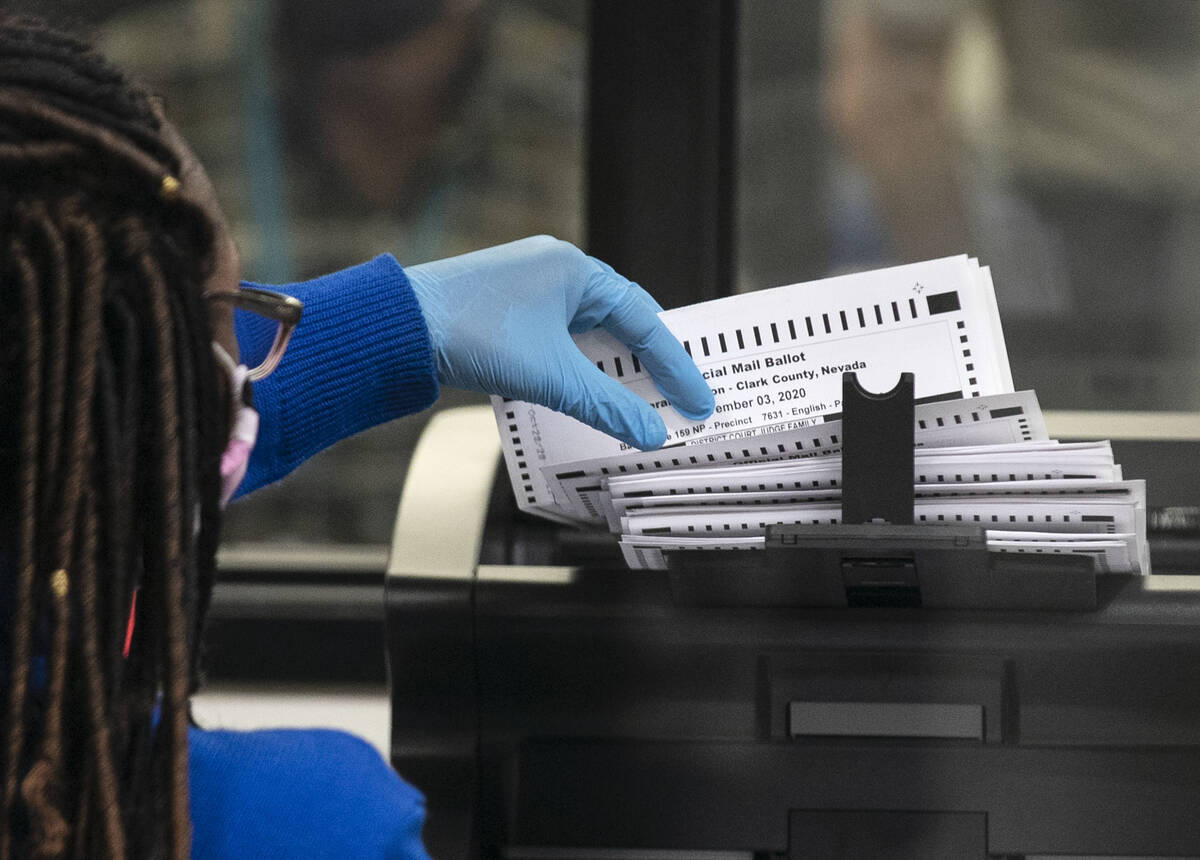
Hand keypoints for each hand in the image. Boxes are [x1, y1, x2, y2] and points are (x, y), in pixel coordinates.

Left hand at [407, 236, 713, 448]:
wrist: (397, 328)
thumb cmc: (469, 332)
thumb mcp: (551, 377)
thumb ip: (606, 406)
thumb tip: (648, 433)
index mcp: (576, 270)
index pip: (645, 320)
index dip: (675, 365)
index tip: (697, 399)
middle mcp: (556, 269)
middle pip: (621, 320)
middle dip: (650, 363)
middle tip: (678, 400)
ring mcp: (530, 286)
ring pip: (589, 330)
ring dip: (613, 366)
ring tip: (639, 402)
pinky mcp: (507, 307)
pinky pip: (561, 335)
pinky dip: (580, 364)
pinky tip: (586, 390)